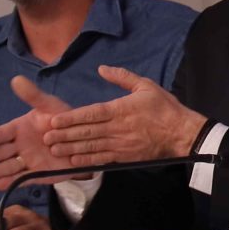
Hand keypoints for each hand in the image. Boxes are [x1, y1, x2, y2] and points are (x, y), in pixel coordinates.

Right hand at [0, 76, 74, 188]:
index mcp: (18, 128)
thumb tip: (16, 79)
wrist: (84, 139)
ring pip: (7, 167)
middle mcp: (19, 146)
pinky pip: (22, 179)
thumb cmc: (63, 119)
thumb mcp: (49, 105)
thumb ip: (33, 96)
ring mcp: (28, 161)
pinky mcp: (37, 174)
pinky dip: (10, 182)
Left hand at [44, 65, 207, 163]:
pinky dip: (87, 160)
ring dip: (71, 148)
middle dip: (65, 135)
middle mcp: (118, 128)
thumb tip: (102, 68)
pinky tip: (73, 161)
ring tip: (54, 149)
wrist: (182, 135)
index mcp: (121, 109)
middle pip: (87, 132)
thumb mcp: (146, 86)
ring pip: (92, 147)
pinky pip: (102, 159)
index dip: (72, 118)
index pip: (92, 113)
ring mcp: (121, 144)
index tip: (55, 120)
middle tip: (46, 137)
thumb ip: (122, 77)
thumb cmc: (164, 108)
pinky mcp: (125, 157)